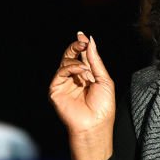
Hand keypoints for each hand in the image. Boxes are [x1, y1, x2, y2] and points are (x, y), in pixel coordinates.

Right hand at [48, 31, 114, 159]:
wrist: (95, 124)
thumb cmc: (103, 106)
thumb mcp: (103, 79)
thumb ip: (95, 60)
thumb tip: (90, 40)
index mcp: (86, 76)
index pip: (81, 57)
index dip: (81, 45)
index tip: (83, 35)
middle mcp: (74, 79)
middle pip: (70, 57)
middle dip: (76, 47)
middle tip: (81, 41)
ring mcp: (64, 84)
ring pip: (65, 63)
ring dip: (76, 61)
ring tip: (86, 68)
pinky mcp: (55, 90)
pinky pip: (60, 72)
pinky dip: (71, 68)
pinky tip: (81, 71)